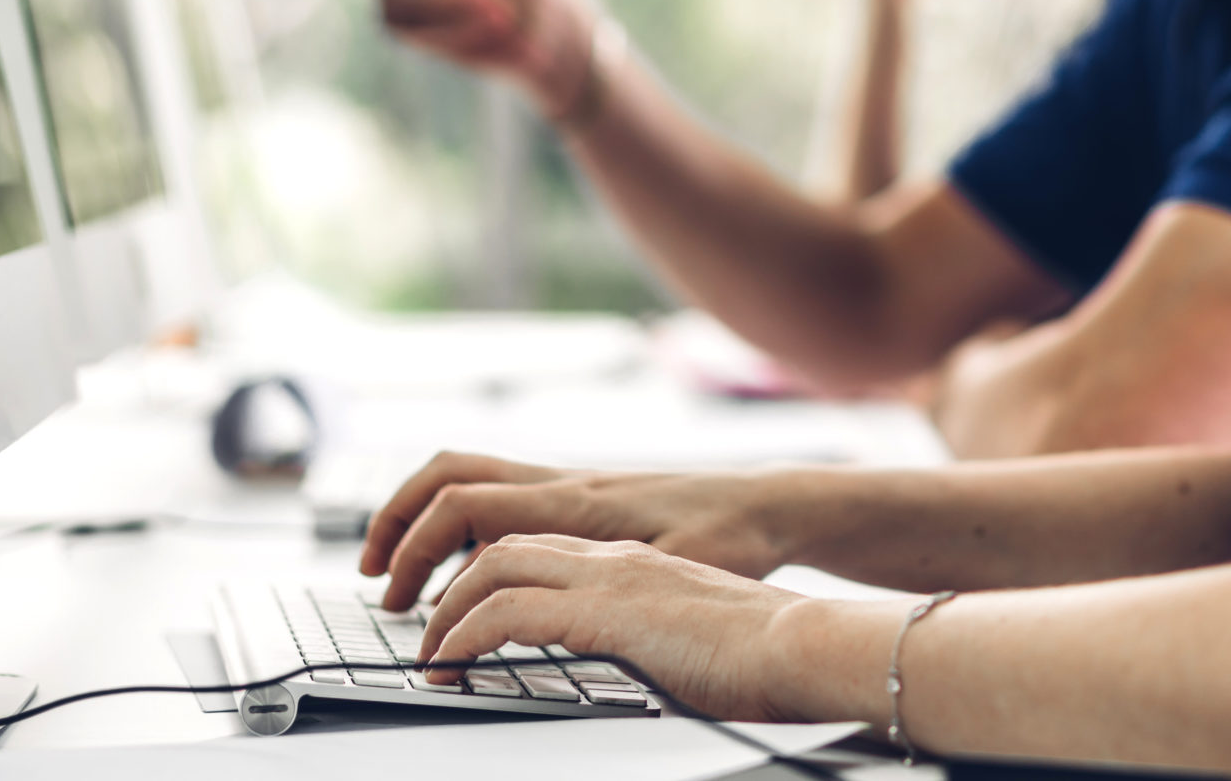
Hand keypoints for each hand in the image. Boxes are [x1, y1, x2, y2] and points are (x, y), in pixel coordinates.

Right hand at [357, 451, 803, 610]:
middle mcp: (562, 482)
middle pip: (448, 474)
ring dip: (422, 519)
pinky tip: (464, 569)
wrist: (768, 504)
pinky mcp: (577, 497)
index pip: (467, 504)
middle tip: (375, 580)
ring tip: (403, 579)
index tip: (403, 602)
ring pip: (468, 478)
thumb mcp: (680, 563)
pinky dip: (460, 524)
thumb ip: (617, 578)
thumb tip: (551, 601)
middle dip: (397, 521)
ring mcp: (567, 485)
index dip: (418, 549)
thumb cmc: (734, 535)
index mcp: (575, 500)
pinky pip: (498, 496)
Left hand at [416, 535, 831, 721]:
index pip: (543, 551)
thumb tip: (644, 682)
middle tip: (425, 629)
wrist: (805, 644)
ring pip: (493, 570)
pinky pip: (506, 614)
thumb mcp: (695, 642)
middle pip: (504, 548)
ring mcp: (608, 579)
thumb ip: (656, 647)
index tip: (467, 616)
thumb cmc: (769, 654)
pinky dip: (463, 636)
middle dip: (451, 583)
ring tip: (427, 652)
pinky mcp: (605, 611)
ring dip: (445, 611)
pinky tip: (450, 664)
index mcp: (637, 565)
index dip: (495, 578)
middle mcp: (614, 560)